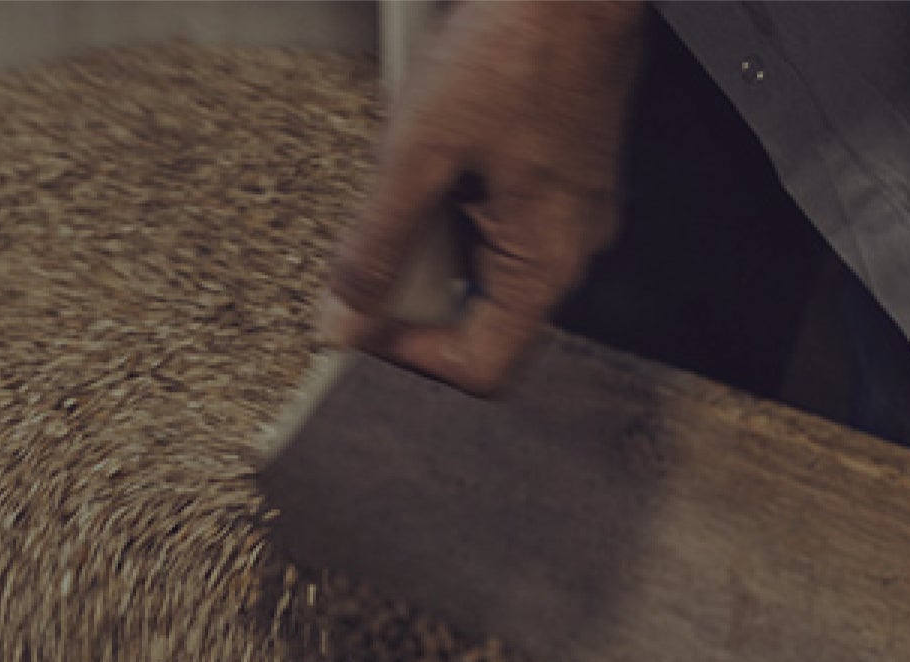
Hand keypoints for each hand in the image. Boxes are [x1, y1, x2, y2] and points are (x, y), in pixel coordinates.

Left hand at [320, 1, 646, 394]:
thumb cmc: (518, 47)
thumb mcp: (420, 155)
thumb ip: (375, 248)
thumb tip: (343, 319)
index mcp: (547, 261)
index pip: (481, 366)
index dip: (410, 355)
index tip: (361, 323)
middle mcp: (566, 247)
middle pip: (473, 315)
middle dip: (410, 279)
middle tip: (372, 232)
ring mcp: (561, 211)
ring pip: (474, 260)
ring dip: (424, 229)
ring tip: (409, 165)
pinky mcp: (550, 175)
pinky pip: (488, 215)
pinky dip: (447, 194)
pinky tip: (431, 146)